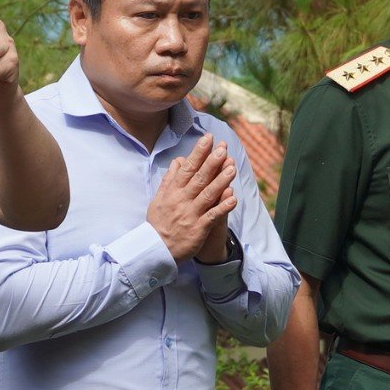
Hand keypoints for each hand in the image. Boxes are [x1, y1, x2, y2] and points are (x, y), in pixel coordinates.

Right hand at [147, 134, 235, 261]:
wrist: (155, 250)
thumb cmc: (158, 223)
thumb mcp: (158, 199)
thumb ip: (169, 180)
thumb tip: (178, 161)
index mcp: (172, 192)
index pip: (187, 168)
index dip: (198, 153)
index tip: (208, 139)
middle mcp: (182, 200)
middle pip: (199, 178)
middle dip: (212, 162)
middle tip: (223, 148)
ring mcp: (191, 214)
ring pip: (208, 194)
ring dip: (221, 181)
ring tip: (232, 167)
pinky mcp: (198, 229)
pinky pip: (212, 216)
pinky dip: (222, 207)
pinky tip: (233, 198)